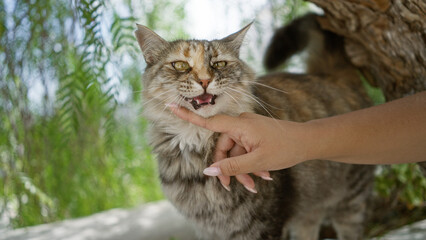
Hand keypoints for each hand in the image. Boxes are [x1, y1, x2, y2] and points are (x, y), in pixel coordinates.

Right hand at [169, 105, 309, 190]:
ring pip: (234, 152)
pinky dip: (248, 164)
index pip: (209, 122)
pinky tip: (260, 177)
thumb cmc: (284, 148)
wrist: (307, 142)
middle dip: (227, 167)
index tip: (170, 105)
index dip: (188, 116)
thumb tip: (209, 171)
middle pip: (222, 147)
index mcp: (240, 125)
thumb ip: (231, 166)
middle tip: (233, 187)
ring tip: (254, 186)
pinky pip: (244, 151)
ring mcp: (247, 130)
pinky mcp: (253, 136)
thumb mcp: (257, 161)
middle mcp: (241, 125)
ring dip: (240, 170)